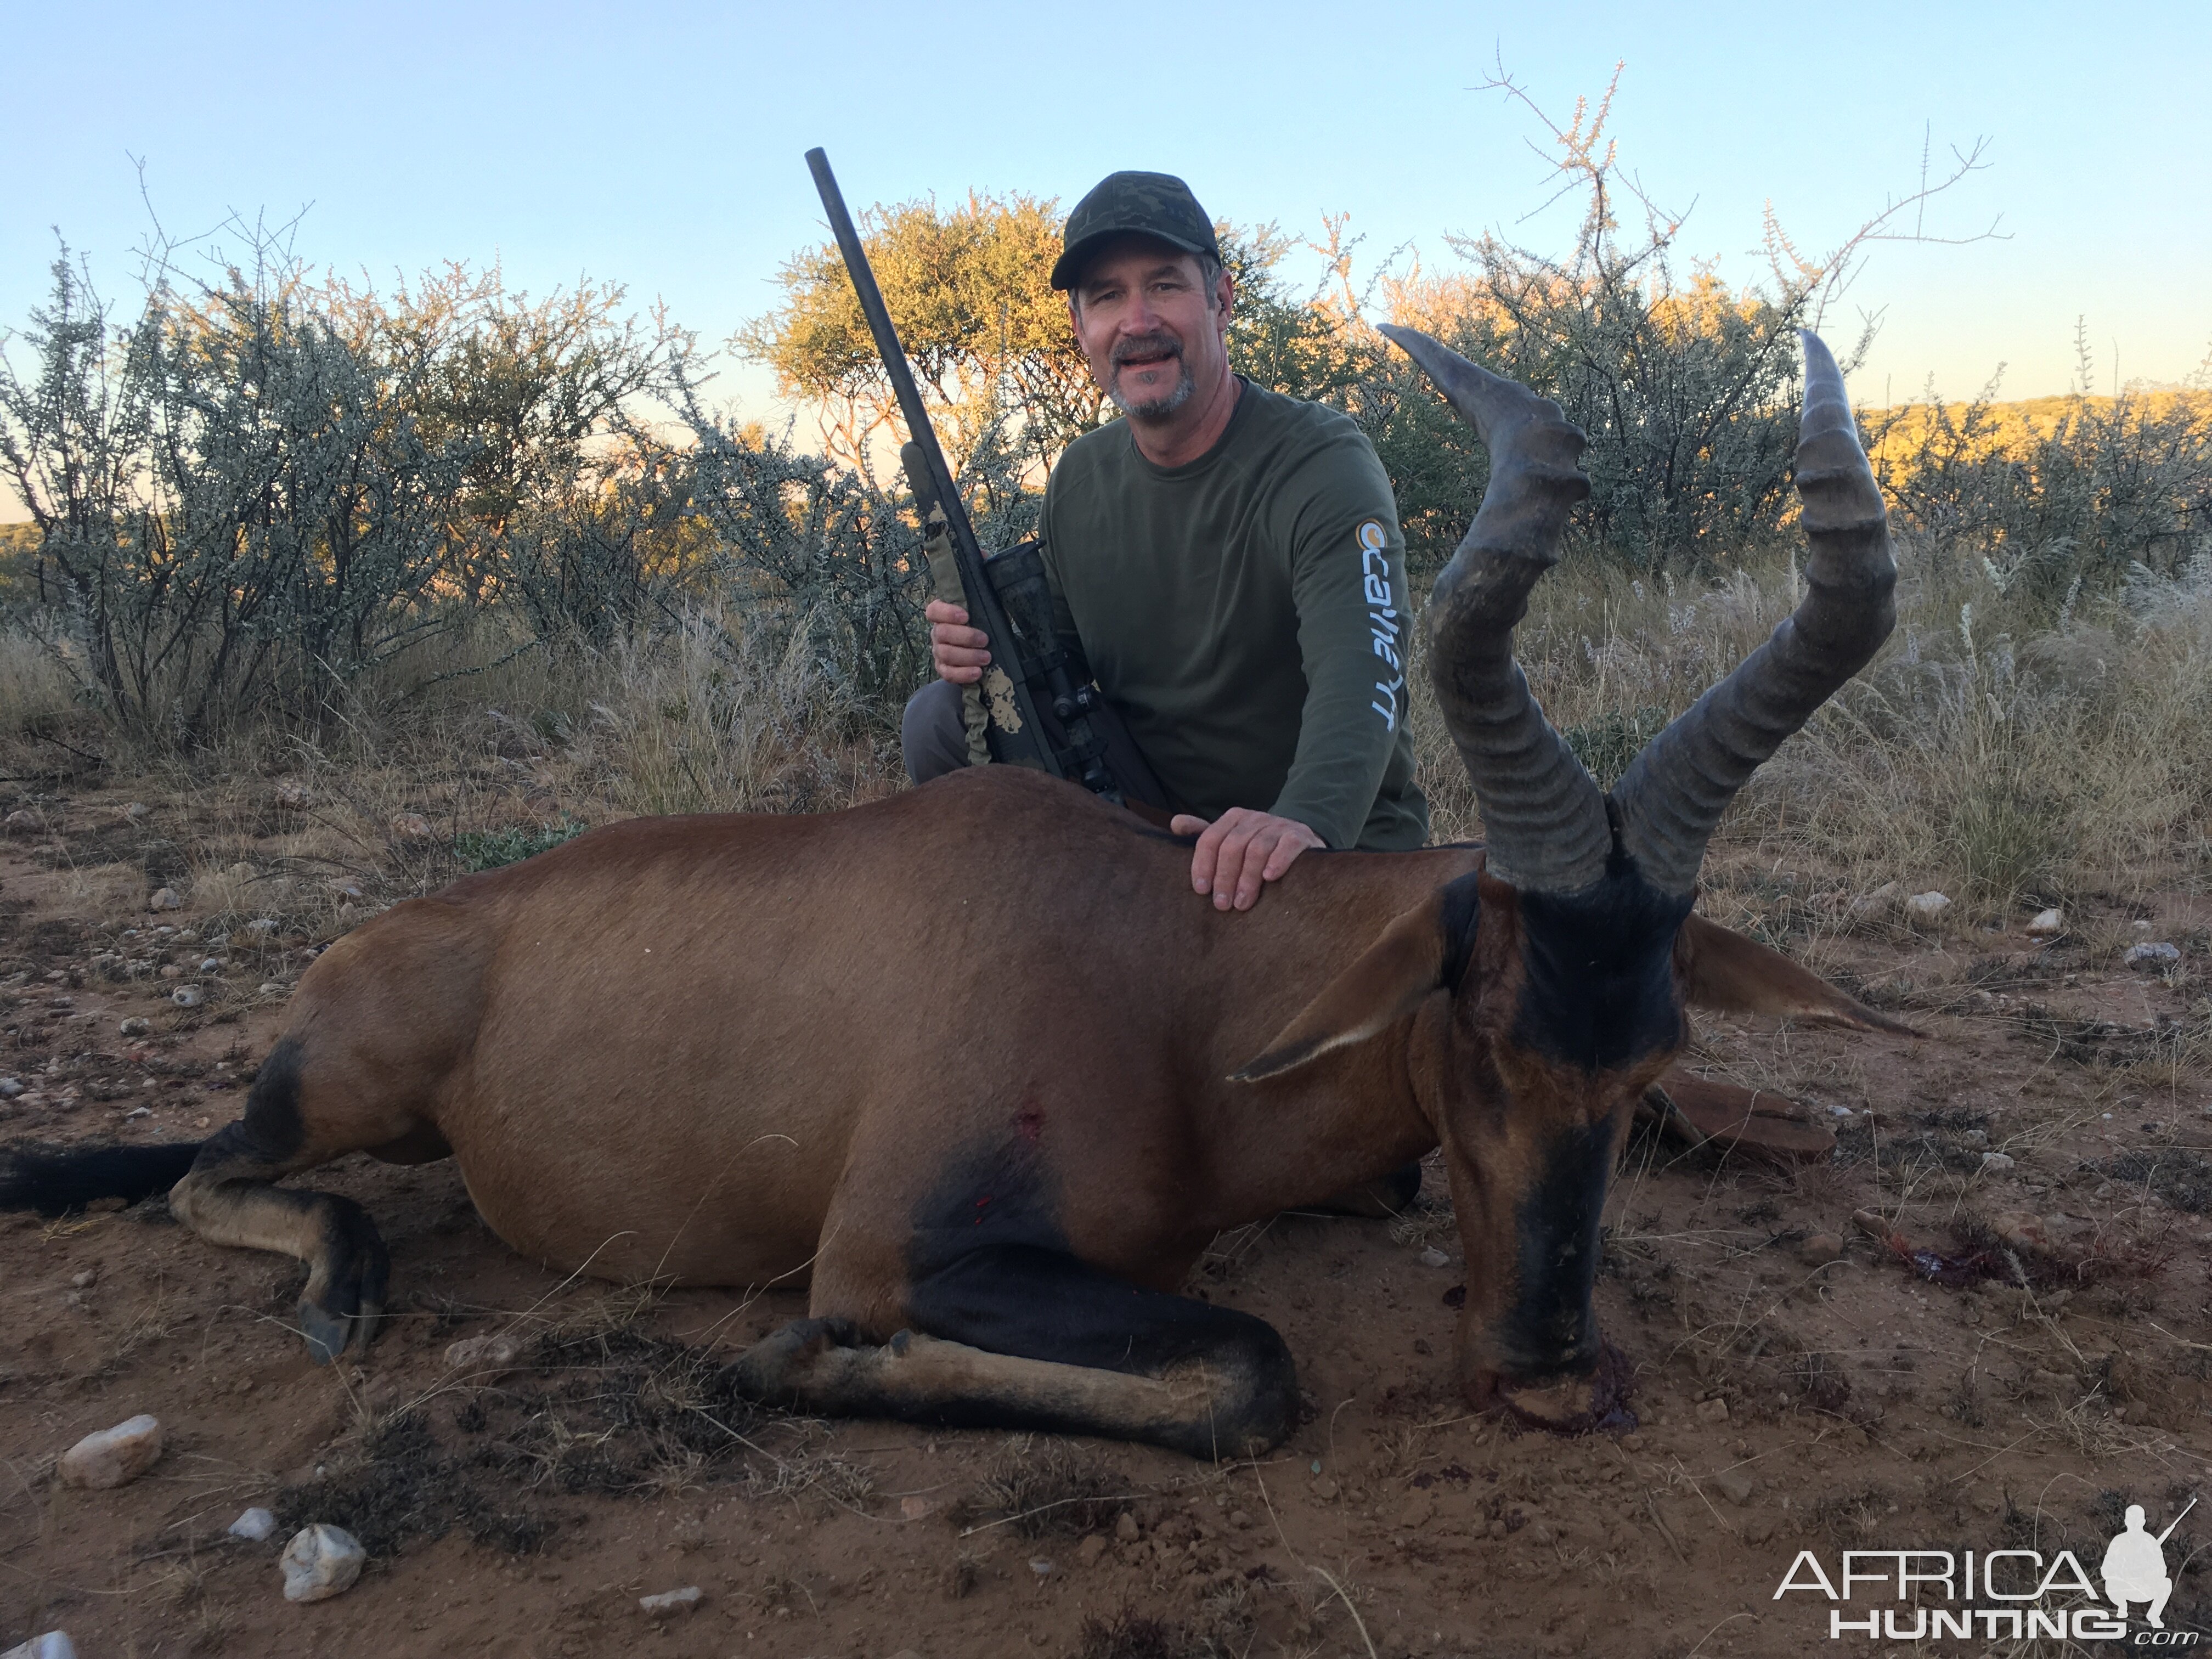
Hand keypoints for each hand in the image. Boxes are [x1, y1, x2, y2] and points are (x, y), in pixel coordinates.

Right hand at [926, 599, 991, 684]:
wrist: (984, 650)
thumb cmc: (983, 627)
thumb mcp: (984, 614)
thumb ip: (983, 609)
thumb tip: (993, 608)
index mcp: (943, 616)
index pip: (934, 611)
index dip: (947, 613)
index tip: (965, 616)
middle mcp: (937, 633)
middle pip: (942, 633)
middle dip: (966, 637)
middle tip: (984, 640)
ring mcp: (938, 652)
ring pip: (945, 654)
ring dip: (968, 656)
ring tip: (986, 657)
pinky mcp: (944, 669)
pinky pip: (949, 674)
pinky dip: (964, 674)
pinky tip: (978, 672)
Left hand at [1169, 808, 1324, 911]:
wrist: (1301, 842)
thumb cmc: (1258, 847)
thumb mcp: (1231, 839)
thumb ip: (1205, 834)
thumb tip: (1175, 823)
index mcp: (1234, 818)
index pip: (1211, 838)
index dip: (1203, 864)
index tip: (1201, 890)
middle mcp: (1255, 818)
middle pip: (1232, 845)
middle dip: (1225, 877)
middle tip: (1222, 905)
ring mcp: (1278, 825)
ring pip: (1258, 848)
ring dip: (1248, 878)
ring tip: (1243, 903)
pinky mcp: (1300, 836)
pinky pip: (1288, 845)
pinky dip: (1278, 861)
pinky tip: (1270, 878)